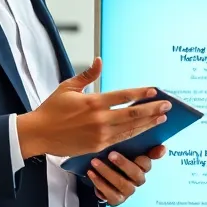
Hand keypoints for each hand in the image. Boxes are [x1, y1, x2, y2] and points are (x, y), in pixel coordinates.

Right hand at [16, 58, 168, 158]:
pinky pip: (121, 139)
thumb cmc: (52, 109)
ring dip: (148, 123)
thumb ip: (88, 75)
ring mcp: (100, 134)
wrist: (38, 134)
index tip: (154, 90)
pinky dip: (135, 134)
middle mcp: (99, 119)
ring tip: (162, 118)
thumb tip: (100, 60)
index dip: (141, 93)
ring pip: (130, 128)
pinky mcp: (98, 146)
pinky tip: (145, 130)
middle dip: (152, 110)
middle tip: (167, 106)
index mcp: (93, 102)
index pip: (123, 96)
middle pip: (132, 114)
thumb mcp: (68, 87)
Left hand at [89, 145, 165, 206]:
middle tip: (110, 154)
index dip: (141, 158)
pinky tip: (91, 174)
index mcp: (142, 168)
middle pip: (135, 174)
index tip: (134, 151)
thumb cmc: (117, 162)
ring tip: (94, 163)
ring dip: (107, 173)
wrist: (104, 178)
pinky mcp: (116, 200)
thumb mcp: (129, 153)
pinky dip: (99, 184)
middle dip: (123, 164)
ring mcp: (127, 192)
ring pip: (121, 184)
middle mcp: (137, 181)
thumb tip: (163, 148)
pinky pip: (109, 194)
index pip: (147, 164)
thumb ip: (145, 150)